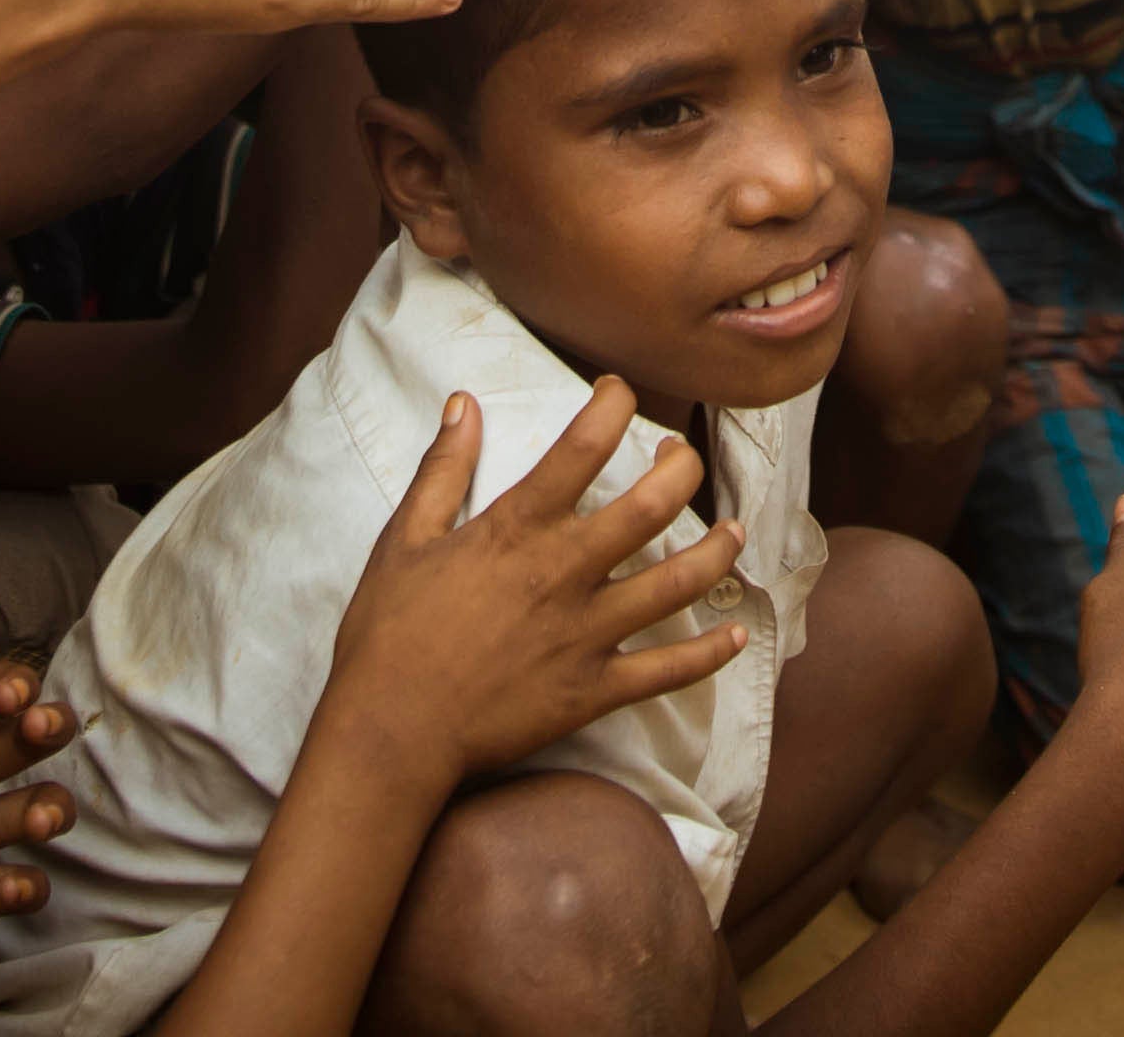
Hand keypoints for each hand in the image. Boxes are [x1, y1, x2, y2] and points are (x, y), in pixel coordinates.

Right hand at [315, 377, 747, 794]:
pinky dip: (710, 654)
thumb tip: (462, 403)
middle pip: (652, 504)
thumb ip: (441, 469)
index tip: (619, 392)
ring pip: (678, 581)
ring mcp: (586, 632)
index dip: (613, 404)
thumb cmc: (388, 634)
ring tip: (735, 532)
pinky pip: (669, 671)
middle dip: (683, 469)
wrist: (391, 730)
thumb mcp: (403, 539)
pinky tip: (735, 636)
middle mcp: (564, 571)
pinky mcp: (594, 690)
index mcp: (517, 528)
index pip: (583, 444)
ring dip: (717, 551)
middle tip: (684, 458)